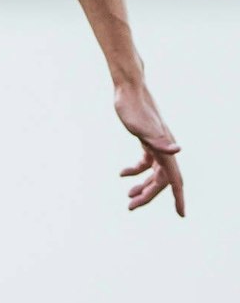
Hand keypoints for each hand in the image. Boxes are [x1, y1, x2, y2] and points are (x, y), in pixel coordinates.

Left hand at [114, 81, 183, 214]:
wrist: (128, 88)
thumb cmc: (132, 107)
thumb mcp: (141, 127)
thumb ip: (158, 141)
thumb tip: (178, 150)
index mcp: (165, 150)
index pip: (174, 180)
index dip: (178, 198)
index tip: (181, 215)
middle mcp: (164, 148)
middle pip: (160, 180)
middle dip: (148, 196)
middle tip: (130, 207)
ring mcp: (155, 144)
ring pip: (153, 172)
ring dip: (142, 186)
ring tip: (128, 197)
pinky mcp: (145, 139)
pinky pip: (145, 161)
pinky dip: (135, 169)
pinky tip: (122, 174)